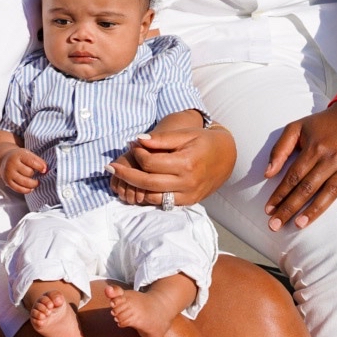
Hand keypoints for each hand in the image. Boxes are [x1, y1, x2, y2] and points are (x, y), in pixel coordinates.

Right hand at [0, 145, 47, 194]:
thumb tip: (46, 169)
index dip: (40, 167)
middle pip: (29, 172)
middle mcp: (12, 164)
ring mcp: (9, 173)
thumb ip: (37, 160)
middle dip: (35, 175)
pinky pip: (19, 189)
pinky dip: (27, 190)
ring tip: (37, 183)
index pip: (32, 162)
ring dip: (33, 184)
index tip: (45, 170)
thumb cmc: (19, 157)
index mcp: (18, 155)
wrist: (4, 160)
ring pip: (24, 182)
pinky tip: (31, 188)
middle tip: (38, 175)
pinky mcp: (7, 182)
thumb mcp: (27, 154)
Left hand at [107, 126, 234, 207]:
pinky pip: (162, 202)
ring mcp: (188, 195)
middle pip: (147, 183)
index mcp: (186, 163)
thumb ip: (162, 138)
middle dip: (126, 175)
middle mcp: (187, 183)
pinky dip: (148, 194)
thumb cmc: (203, 141)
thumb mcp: (185, 134)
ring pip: (152, 197)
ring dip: (134, 188)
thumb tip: (139, 140)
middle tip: (110, 167)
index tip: (132, 145)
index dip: (137, 154)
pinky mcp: (188, 202)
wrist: (226, 156)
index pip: (151, 164)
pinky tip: (138, 185)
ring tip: (120, 177)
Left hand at [263, 106, 336, 230]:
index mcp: (314, 148)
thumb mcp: (297, 127)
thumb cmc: (322, 124)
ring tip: (300, 224)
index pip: (293, 176)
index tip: (268, 210)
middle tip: (276, 225)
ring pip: (330, 191)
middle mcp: (331, 158)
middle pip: (308, 187)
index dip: (279, 194)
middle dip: (290, 207)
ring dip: (315, 210)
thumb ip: (280, 148)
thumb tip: (268, 173)